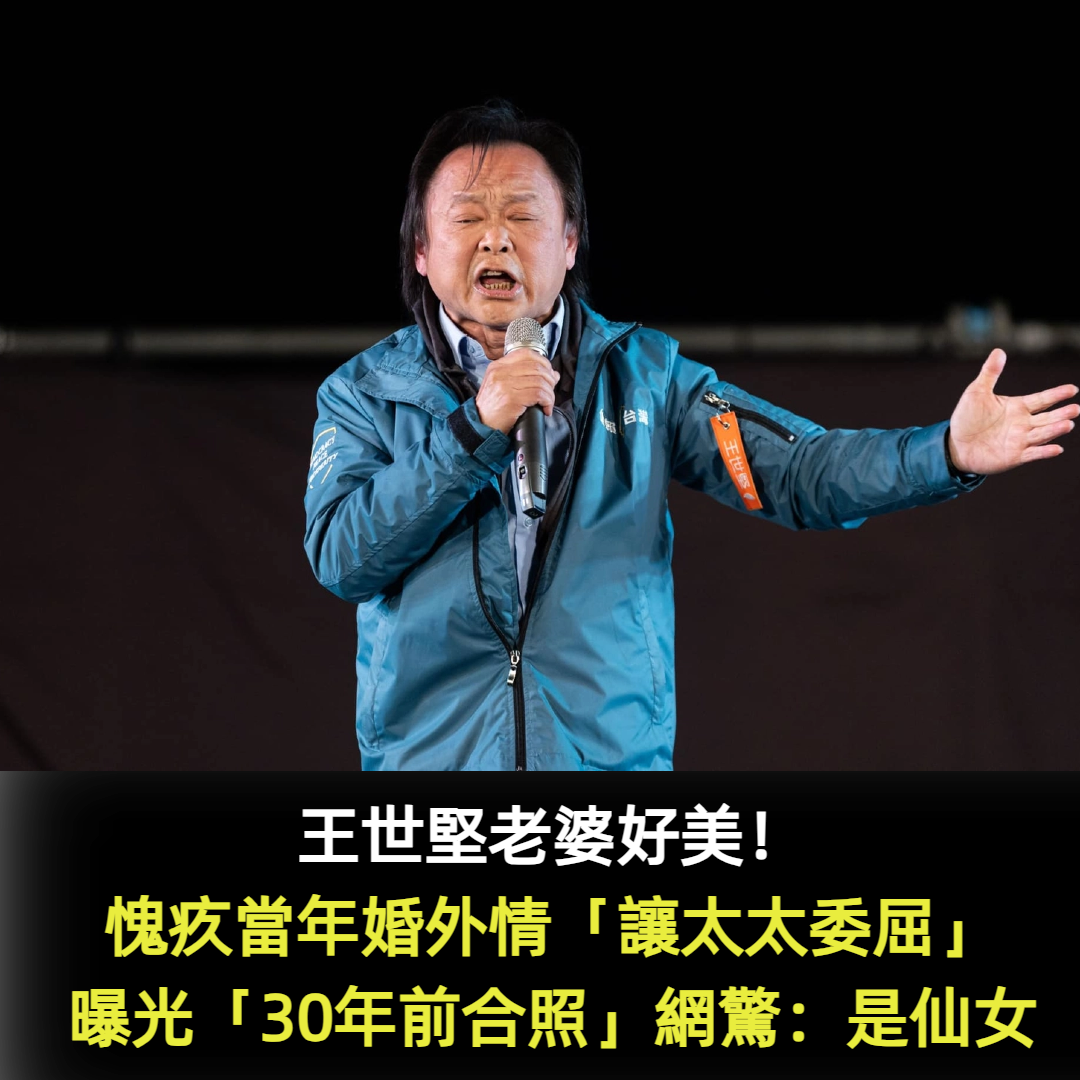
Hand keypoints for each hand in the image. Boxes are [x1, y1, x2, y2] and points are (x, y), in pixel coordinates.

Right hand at [475, 348, 558, 433]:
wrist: (480, 426)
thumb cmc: (493, 409)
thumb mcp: (503, 387)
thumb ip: (525, 377)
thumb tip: (554, 374)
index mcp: (498, 366)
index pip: (526, 354)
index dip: (543, 362)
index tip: (549, 374)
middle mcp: (501, 372)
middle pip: (536, 367)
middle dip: (550, 379)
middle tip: (550, 391)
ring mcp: (505, 384)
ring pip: (540, 381)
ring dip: (550, 394)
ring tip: (548, 403)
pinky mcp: (512, 398)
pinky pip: (539, 394)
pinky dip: (547, 402)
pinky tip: (545, 409)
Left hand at [947, 349, 1078, 473]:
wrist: (956, 444)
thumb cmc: (967, 418)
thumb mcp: (976, 392)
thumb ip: (990, 373)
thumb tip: (999, 351)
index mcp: (1018, 407)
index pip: (1042, 399)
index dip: (1057, 395)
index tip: (1072, 389)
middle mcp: (1023, 423)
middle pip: (1047, 417)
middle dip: (1061, 413)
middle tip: (1076, 409)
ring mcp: (1020, 440)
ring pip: (1042, 434)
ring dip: (1055, 430)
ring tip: (1068, 424)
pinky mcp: (1014, 456)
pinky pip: (1032, 454)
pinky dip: (1044, 452)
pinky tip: (1056, 448)